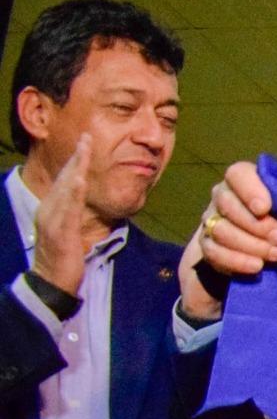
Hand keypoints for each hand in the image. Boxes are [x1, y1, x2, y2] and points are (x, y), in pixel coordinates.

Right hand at [29, 133, 91, 295]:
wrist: (51, 282)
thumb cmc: (64, 258)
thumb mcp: (68, 230)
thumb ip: (73, 213)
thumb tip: (83, 200)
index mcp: (51, 210)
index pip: (64, 181)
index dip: (75, 161)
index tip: (85, 143)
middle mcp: (49, 211)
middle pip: (63, 179)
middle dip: (75, 157)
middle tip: (86, 136)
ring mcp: (52, 221)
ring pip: (64, 189)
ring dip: (75, 168)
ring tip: (84, 149)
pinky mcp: (60, 233)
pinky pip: (67, 210)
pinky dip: (72, 193)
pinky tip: (78, 180)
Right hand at [179, 160, 276, 319]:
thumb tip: (276, 209)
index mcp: (246, 180)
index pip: (237, 174)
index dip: (249, 190)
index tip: (265, 208)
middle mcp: (224, 196)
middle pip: (226, 204)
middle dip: (257, 225)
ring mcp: (211, 220)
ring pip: (220, 230)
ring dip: (251, 245)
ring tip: (276, 253)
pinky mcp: (207, 245)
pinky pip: (213, 252)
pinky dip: (237, 260)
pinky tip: (257, 265)